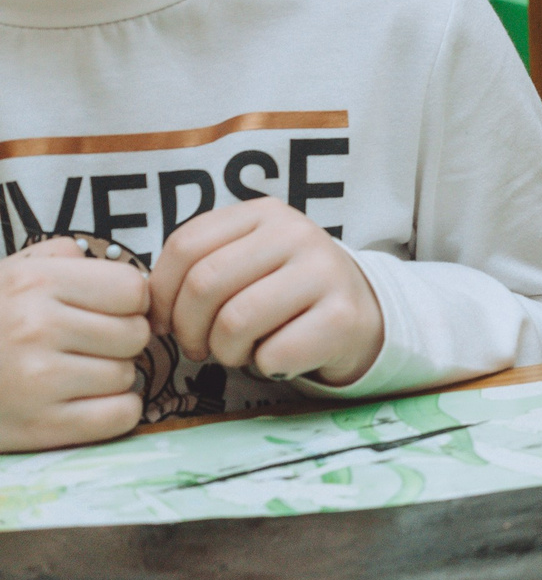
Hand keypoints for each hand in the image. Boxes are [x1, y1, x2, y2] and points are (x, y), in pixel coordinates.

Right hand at [0, 238, 150, 450]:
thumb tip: (121, 276)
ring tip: (75, 373)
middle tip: (86, 346)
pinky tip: (85, 402)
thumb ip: (66, 259)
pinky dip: (114, 411)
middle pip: (135, 334)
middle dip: (120, 340)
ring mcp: (37, 380)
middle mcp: (37, 328)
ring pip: (128, 375)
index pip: (133, 290)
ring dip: (112, 376)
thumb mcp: (13, 273)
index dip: (129, 302)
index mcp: (35, 283)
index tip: (107, 311)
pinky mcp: (38, 426)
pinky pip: (120, 415)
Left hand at [150, 200, 383, 387]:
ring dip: (226, 351)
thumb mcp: (243, 262)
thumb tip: (146, 307)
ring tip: (242, 350)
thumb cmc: (281, 293)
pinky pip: (274, 353)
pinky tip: (278, 356)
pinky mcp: (343, 316)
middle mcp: (297, 232)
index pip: (186, 245)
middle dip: (190, 329)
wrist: (358, 313)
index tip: (166, 321)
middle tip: (202, 346)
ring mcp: (325, 271)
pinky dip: (265, 366)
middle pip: (205, 284)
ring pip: (235, 322)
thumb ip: (198, 266)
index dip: (161, 293)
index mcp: (264, 213)